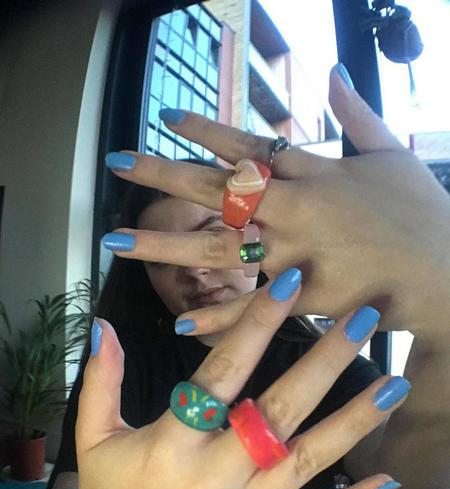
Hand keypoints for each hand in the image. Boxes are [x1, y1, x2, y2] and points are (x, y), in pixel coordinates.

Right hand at [70, 270, 407, 488]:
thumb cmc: (108, 487)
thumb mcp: (93, 433)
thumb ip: (101, 378)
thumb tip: (102, 324)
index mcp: (171, 445)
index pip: (220, 376)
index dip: (255, 328)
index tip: (288, 287)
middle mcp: (215, 478)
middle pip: (278, 413)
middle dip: (323, 363)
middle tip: (361, 321)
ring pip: (308, 461)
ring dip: (354, 421)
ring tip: (396, 383)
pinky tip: (387, 480)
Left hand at [105, 65, 449, 337]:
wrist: (449, 269)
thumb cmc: (421, 209)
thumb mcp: (392, 150)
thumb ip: (354, 113)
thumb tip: (334, 71)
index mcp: (312, 171)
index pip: (247, 144)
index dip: (204, 129)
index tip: (165, 118)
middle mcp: (294, 209)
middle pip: (216, 190)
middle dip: (162, 175)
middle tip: (117, 164)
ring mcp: (296, 256)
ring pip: (217, 249)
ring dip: (164, 247)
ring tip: (116, 244)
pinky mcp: (307, 299)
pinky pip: (254, 309)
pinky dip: (217, 315)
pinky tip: (179, 320)